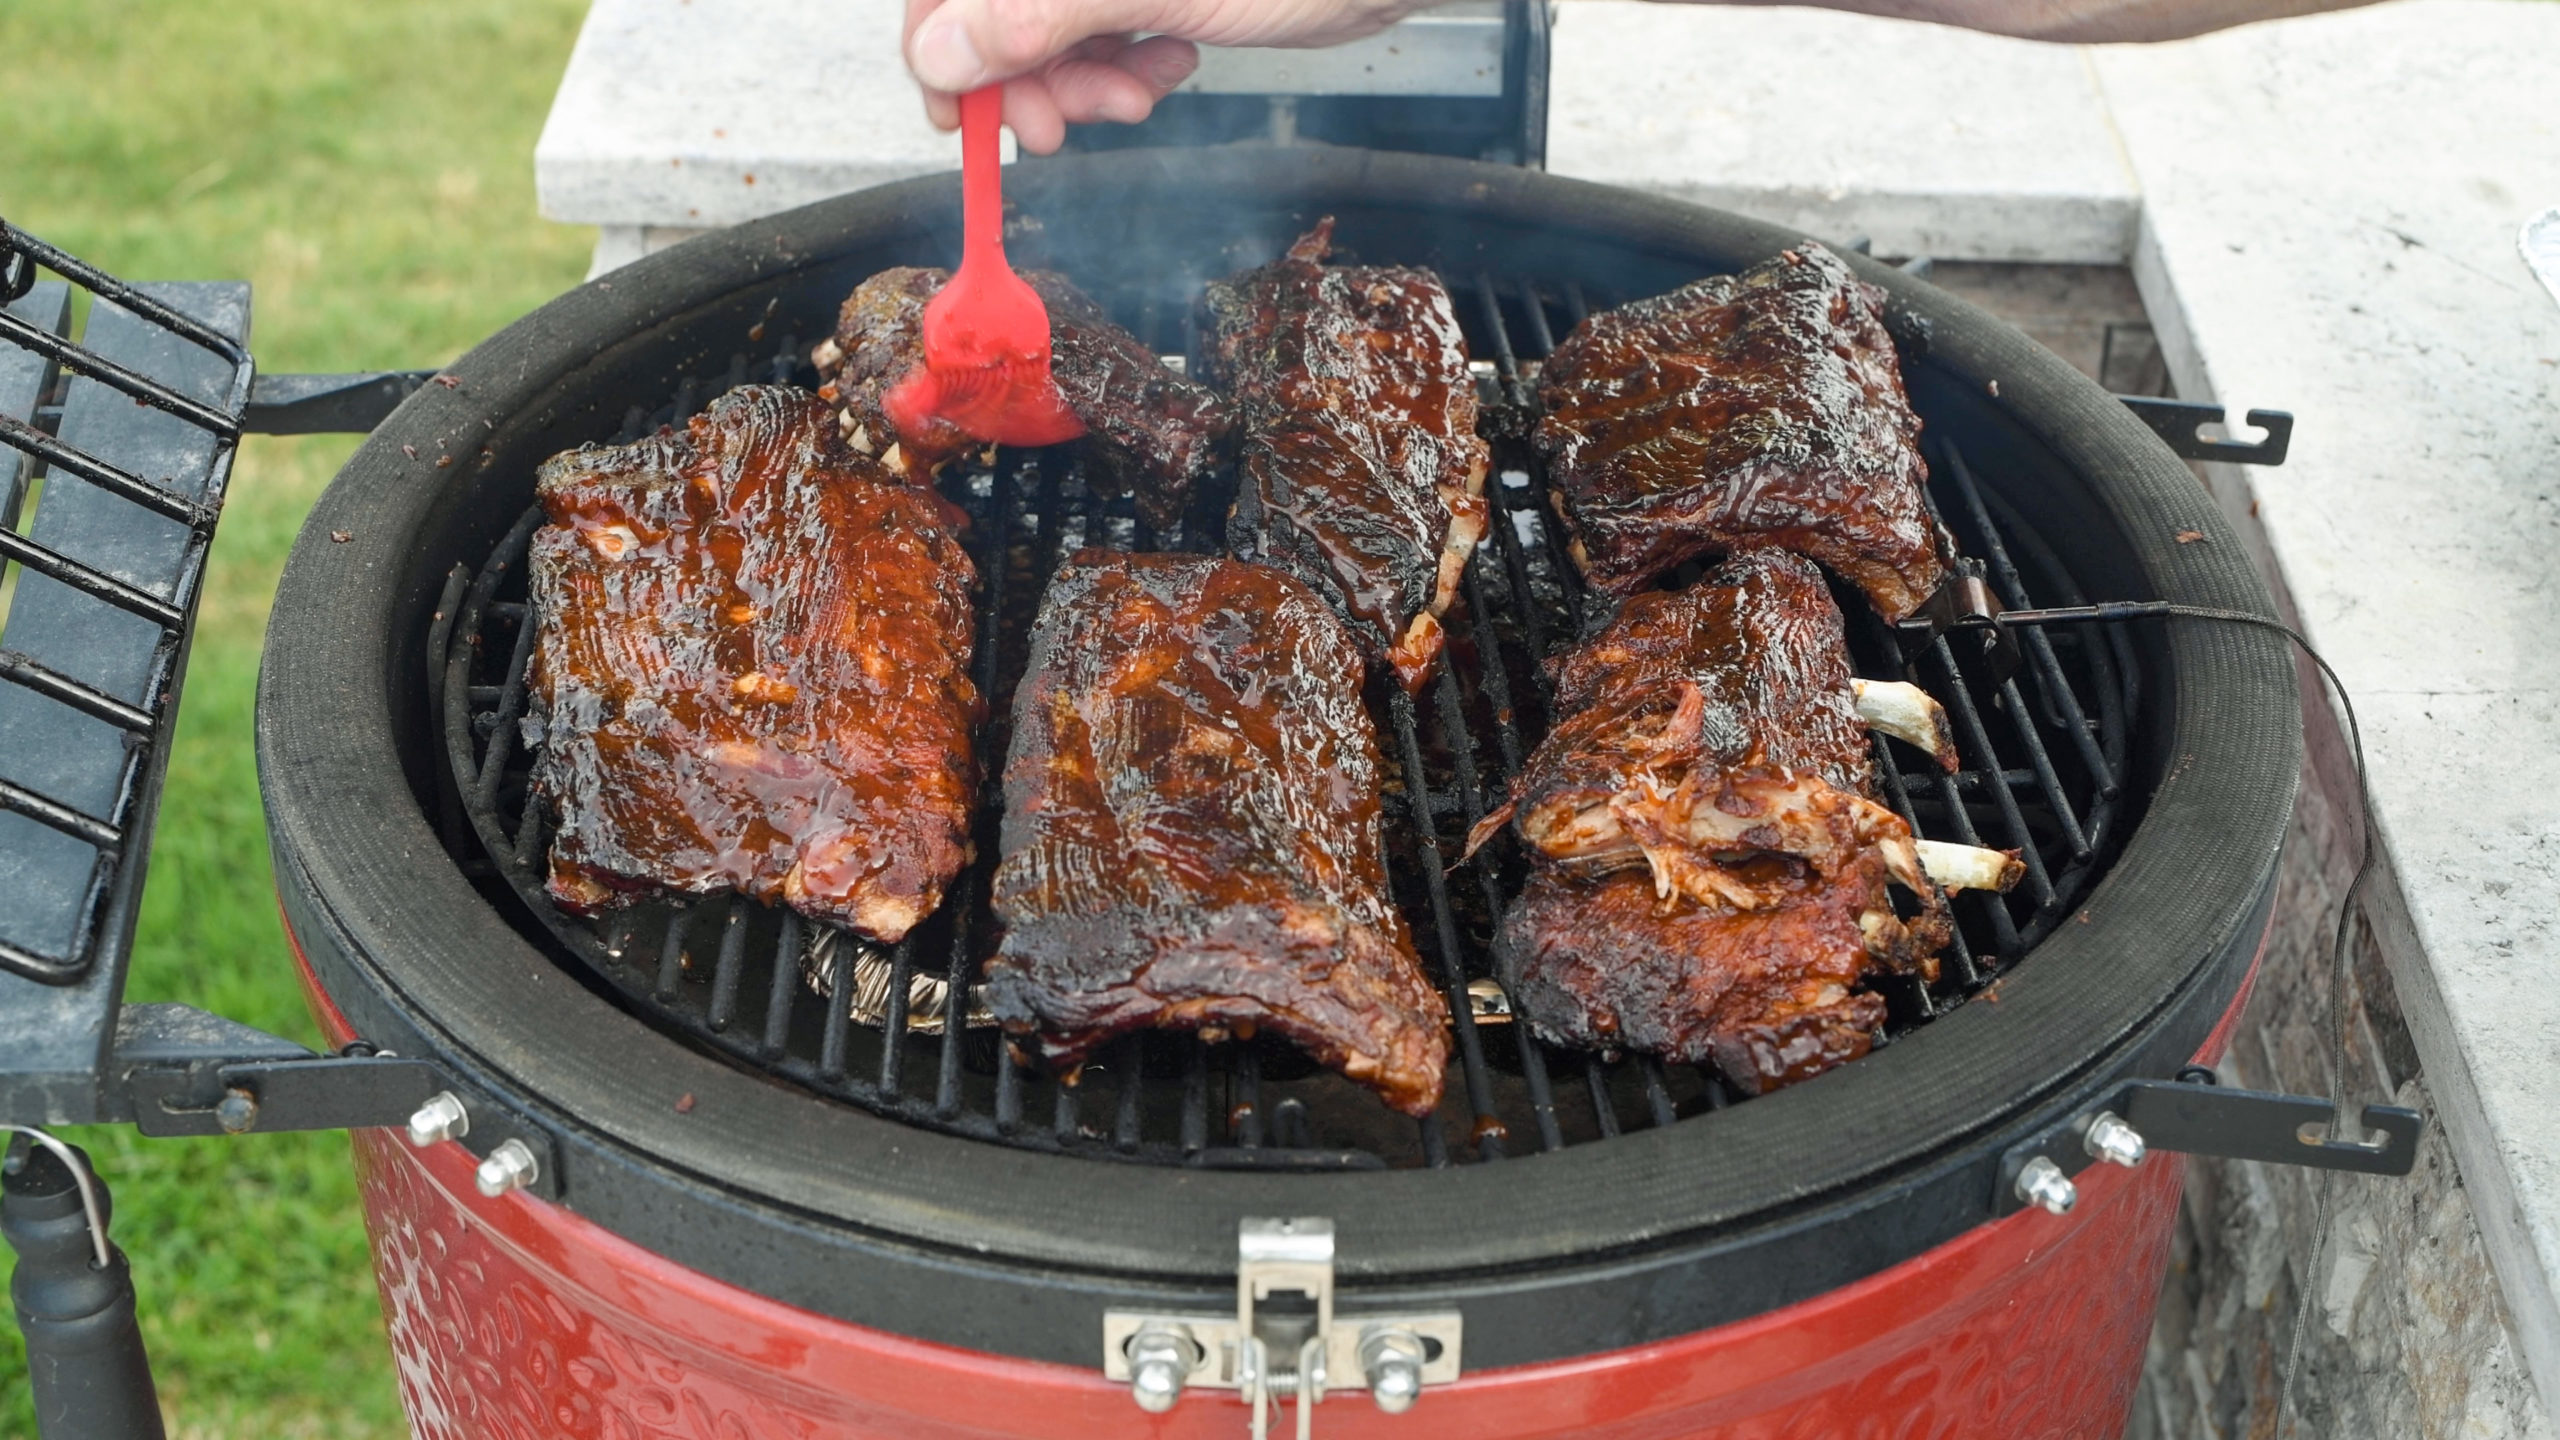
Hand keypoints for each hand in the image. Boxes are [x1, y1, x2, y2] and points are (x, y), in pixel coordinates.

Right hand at [904, 0, 1424, 153]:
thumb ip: (1040, 13)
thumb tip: (942, 52)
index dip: (939, 45)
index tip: (958, 116)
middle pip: (994, 8)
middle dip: (1024, 77)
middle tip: (1060, 129)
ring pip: (1048, 27)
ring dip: (1081, 81)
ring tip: (1136, 96)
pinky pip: (1101, 29)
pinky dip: (1124, 66)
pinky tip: (1169, 66)